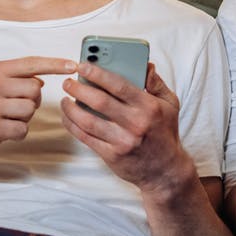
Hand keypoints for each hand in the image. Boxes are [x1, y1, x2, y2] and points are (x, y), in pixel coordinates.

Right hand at [0, 57, 75, 157]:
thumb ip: (13, 79)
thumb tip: (40, 79)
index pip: (30, 63)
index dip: (54, 64)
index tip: (72, 65)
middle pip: (35, 89)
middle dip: (32, 101)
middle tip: (13, 109)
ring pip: (30, 109)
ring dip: (23, 118)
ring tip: (5, 120)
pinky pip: (23, 129)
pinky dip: (17, 133)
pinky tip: (2, 132)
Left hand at [60, 62, 194, 195]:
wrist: (165, 171)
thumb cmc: (165, 133)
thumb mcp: (170, 105)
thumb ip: (156, 83)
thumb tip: (145, 64)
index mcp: (149, 107)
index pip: (119, 85)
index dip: (98, 73)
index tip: (83, 65)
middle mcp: (135, 123)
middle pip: (99, 102)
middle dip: (79, 89)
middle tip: (68, 82)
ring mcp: (122, 141)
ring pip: (88, 121)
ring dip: (71, 108)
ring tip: (65, 99)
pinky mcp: (112, 156)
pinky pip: (86, 138)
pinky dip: (72, 126)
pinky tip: (68, 117)